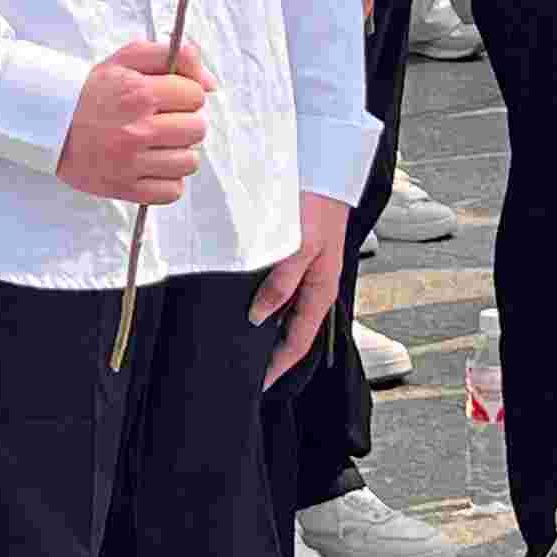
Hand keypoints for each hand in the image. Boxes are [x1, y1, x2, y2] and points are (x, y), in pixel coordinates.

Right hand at [56, 41, 211, 205]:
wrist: (50, 125)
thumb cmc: (93, 91)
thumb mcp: (127, 59)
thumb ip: (173, 56)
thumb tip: (211, 83)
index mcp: (138, 93)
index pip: (196, 95)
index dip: (185, 93)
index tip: (168, 97)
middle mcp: (137, 129)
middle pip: (197, 128)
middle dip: (185, 121)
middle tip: (164, 120)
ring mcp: (131, 163)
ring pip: (190, 162)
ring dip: (179, 152)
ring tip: (158, 143)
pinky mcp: (125, 188)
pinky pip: (172, 191)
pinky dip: (168, 180)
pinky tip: (152, 165)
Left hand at [249, 190, 352, 383]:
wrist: (322, 170)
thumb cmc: (316, 206)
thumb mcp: (300, 247)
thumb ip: (281, 284)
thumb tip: (259, 318)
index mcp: (321, 292)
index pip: (298, 343)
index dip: (278, 368)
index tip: (255, 386)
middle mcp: (313, 288)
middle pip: (289, 333)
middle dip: (268, 354)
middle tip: (238, 368)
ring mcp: (303, 275)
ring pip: (282, 314)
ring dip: (263, 330)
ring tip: (234, 342)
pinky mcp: (292, 259)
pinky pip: (276, 293)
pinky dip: (260, 304)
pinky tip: (239, 304)